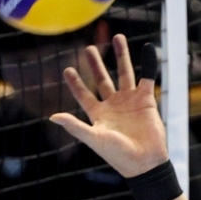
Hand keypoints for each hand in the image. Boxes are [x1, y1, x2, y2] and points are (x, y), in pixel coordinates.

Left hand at [50, 36, 167, 178]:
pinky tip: (147, 48)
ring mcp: (129, 101)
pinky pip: (147, 77)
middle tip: (88, 48)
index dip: (75, 83)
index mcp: (97, 115)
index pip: (83, 95)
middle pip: (102, 80)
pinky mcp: (146, 99)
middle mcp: (112, 105)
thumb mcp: (94, 138)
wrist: (144, 161)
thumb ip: (74, 126)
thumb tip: (52, 116)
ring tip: (118, 37)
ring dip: (121, 56)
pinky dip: (148, 63)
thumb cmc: (117, 154)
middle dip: (95, 64)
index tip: (67, 69)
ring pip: (124, 73)